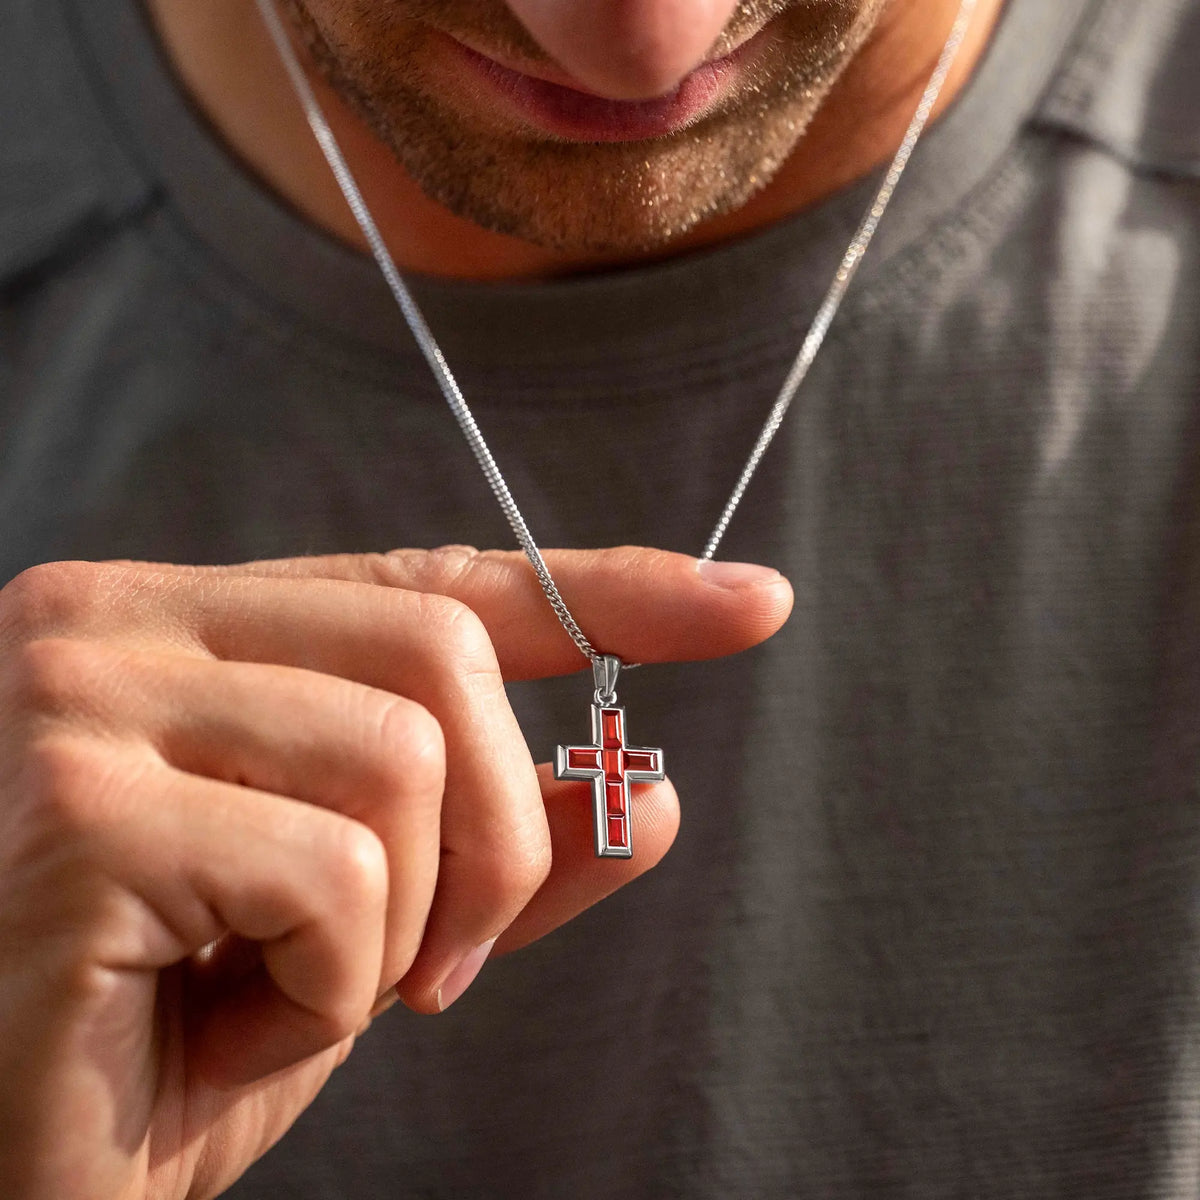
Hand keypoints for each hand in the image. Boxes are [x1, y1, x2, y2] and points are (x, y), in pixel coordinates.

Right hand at [0, 545, 791, 1199]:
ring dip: (404, 922)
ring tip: (292, 992)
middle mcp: (114, 625)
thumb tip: (647, 794)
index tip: (747, 602)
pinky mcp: (76, 810)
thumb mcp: (360, 936)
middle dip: (502, 830)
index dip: (604, 591)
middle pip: (444, 658)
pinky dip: (329, 981)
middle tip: (441, 964)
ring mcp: (82, 700)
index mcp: (181, 629)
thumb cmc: (148, 1046)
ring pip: (406, 758)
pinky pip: (334, 867)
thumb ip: (497, 853)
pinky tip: (213, 1019)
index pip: (434, 581)